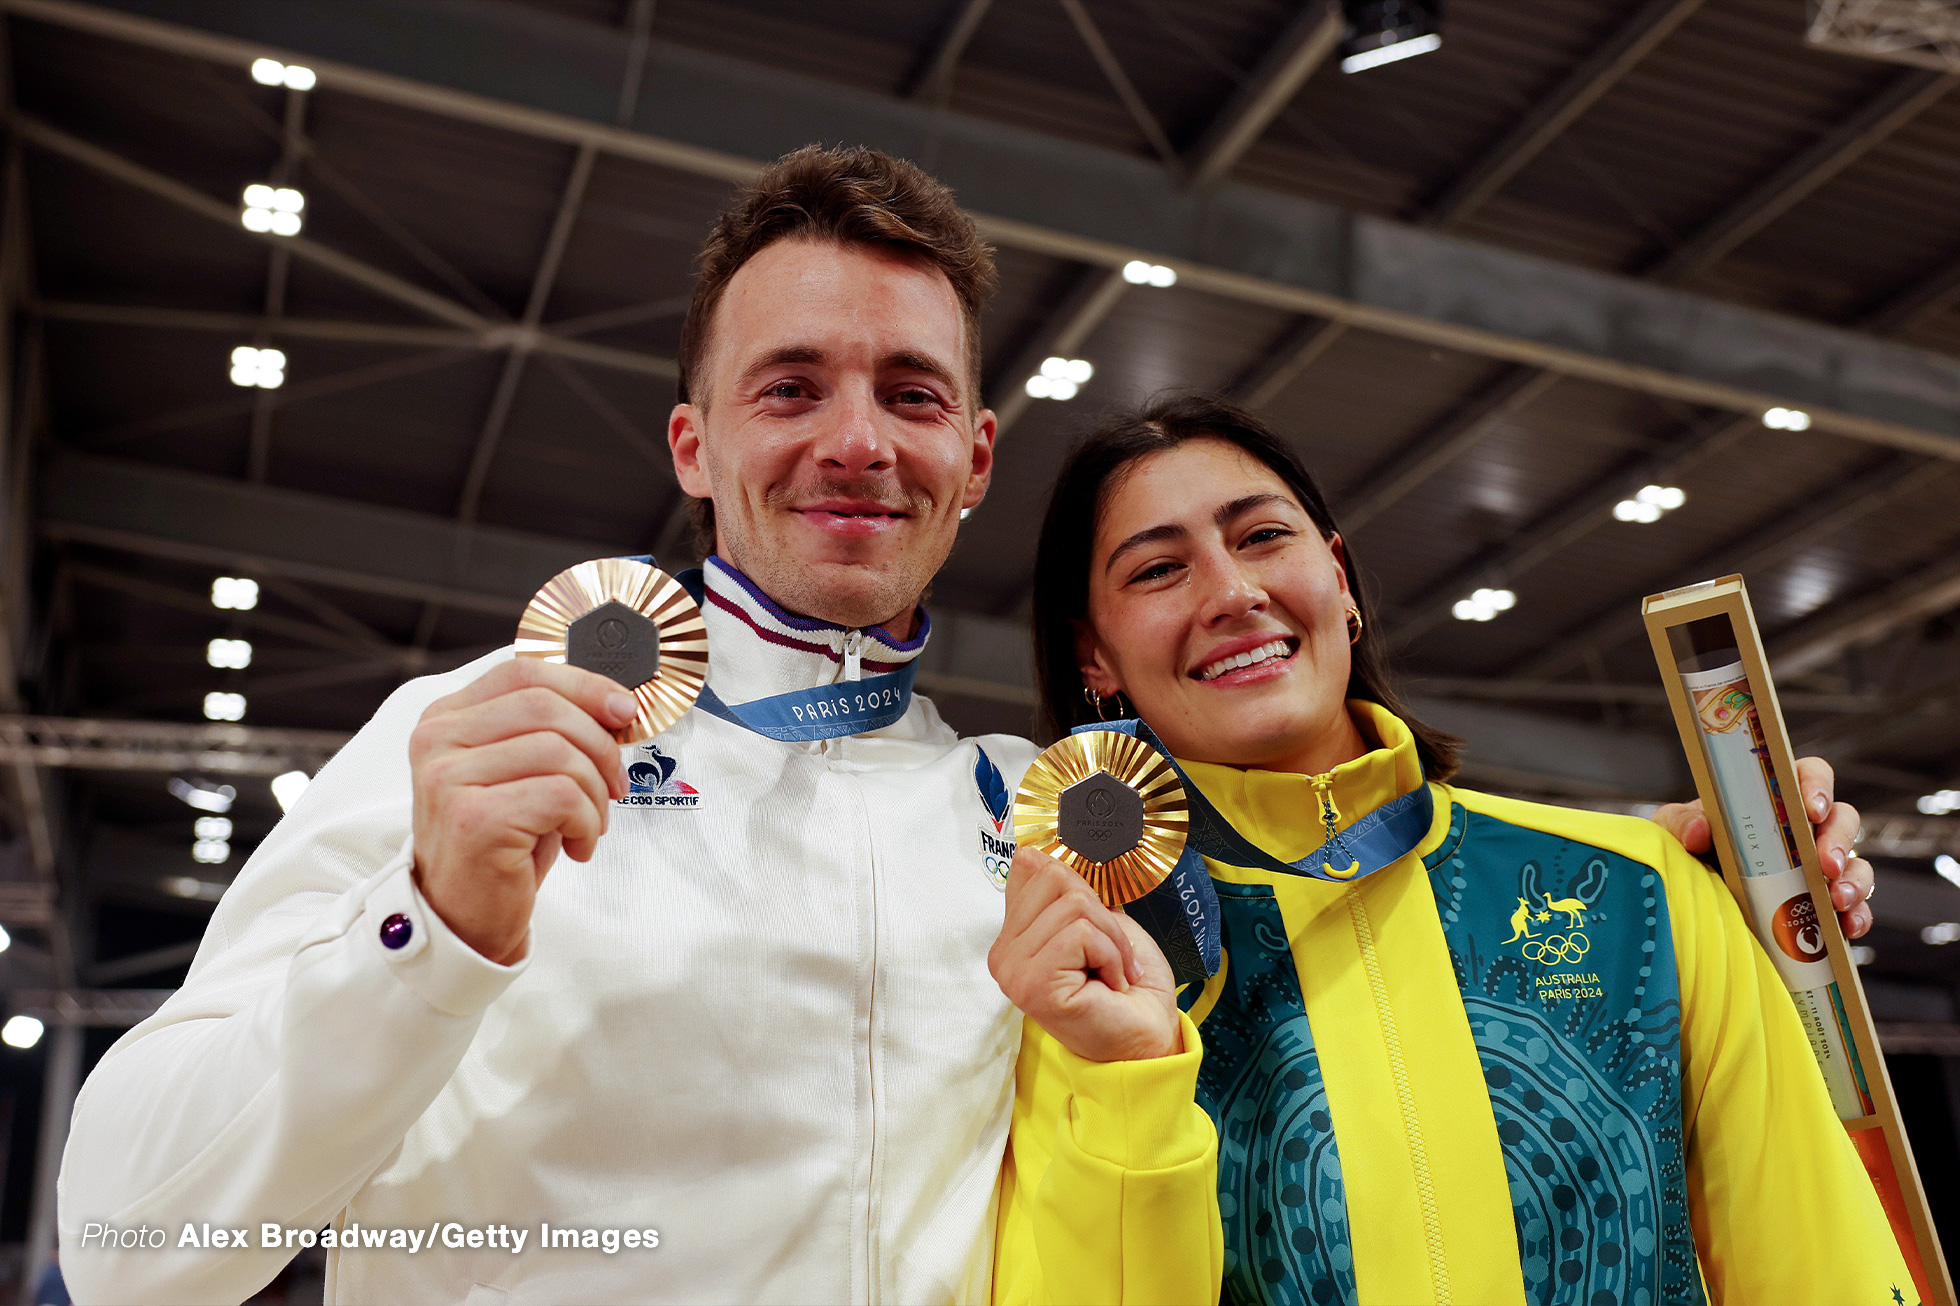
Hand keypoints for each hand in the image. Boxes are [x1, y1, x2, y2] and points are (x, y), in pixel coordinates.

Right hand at [409, 658, 634, 963]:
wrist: (463, 917)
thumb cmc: (501, 844)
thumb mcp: (522, 773)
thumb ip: (551, 730)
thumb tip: (616, 702)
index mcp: (447, 719)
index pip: (524, 673)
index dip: (585, 685)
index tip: (623, 711)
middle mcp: (438, 741)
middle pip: (547, 707)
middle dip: (600, 746)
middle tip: (615, 785)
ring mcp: (449, 778)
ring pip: (560, 751)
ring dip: (595, 792)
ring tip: (588, 824)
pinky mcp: (473, 818)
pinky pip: (562, 796)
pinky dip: (587, 823)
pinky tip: (576, 845)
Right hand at [987, 846, 1180, 1062]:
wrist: (1149, 1036)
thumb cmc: (1128, 985)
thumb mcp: (1097, 921)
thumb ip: (1063, 891)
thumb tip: (1029, 853)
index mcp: (1014, 936)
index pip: (1032, 868)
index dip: (1079, 887)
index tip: (1096, 928)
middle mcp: (1003, 954)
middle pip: (1054, 879)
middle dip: (1100, 912)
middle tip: (1111, 953)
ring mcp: (1013, 971)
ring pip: (1074, 907)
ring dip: (1111, 939)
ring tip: (1113, 972)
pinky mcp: (1033, 984)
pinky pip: (1081, 934)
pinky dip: (1110, 956)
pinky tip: (1110, 984)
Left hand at [1653, 756, 1874, 937]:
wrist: (1687, 899)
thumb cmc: (1684, 851)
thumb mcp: (1671, 830)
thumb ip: (1680, 822)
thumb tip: (1699, 831)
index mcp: (1773, 802)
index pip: (1808, 776)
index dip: (1817, 785)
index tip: (1811, 809)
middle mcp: (1804, 831)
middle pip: (1843, 819)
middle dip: (1839, 840)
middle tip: (1825, 864)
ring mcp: (1819, 870)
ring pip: (1857, 865)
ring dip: (1855, 881)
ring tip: (1836, 900)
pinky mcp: (1824, 907)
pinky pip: (1855, 909)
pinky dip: (1857, 917)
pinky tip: (1847, 928)